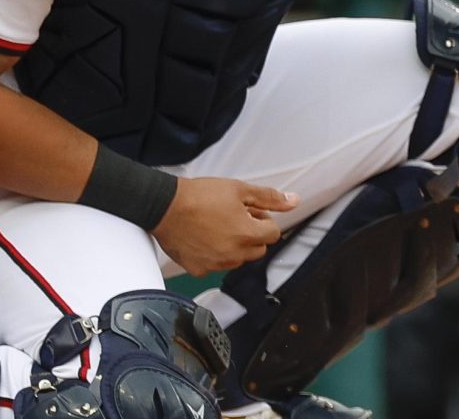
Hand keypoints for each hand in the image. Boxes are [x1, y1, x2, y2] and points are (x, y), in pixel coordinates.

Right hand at [155, 177, 295, 275]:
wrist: (164, 206)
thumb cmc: (200, 196)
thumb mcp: (240, 190)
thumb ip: (270, 198)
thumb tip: (294, 201)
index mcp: (247, 235)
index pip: (273, 234)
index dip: (264, 220)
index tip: (252, 212)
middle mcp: (233, 254)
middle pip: (258, 249)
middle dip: (253, 234)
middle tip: (237, 217)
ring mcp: (214, 264)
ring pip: (238, 259)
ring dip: (236, 246)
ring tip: (220, 226)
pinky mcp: (197, 269)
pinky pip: (216, 266)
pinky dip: (215, 255)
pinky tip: (205, 238)